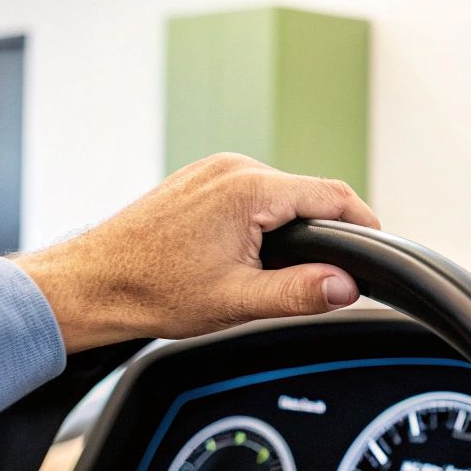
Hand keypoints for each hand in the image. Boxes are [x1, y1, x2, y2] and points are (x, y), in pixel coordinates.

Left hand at [12, 153, 380, 352]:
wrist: (93, 283)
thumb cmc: (153, 290)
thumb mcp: (237, 302)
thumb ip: (300, 293)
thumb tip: (346, 287)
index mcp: (249, 189)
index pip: (332, 195)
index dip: (363, 222)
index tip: (377, 248)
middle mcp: (233, 168)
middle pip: (306, 195)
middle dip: (320, 233)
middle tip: (318, 278)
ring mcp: (214, 169)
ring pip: (278, 196)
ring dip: (287, 228)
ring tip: (269, 271)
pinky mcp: (200, 179)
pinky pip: (250, 194)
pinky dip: (260, 221)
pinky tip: (240, 254)